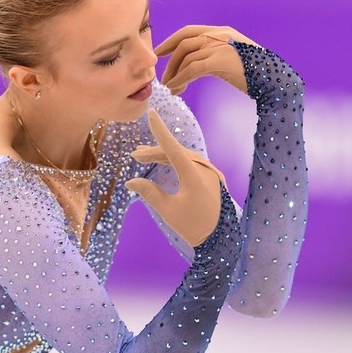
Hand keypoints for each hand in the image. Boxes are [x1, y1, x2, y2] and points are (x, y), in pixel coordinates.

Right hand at [125, 109, 224, 247]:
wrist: (220, 239)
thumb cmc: (193, 226)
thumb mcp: (168, 211)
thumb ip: (149, 192)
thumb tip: (130, 181)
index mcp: (194, 174)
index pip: (172, 147)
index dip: (160, 130)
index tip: (151, 113)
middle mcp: (204, 168)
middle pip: (176, 152)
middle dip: (155, 152)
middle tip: (136, 156)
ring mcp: (210, 173)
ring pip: (184, 157)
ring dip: (165, 156)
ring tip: (145, 157)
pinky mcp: (213, 178)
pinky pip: (192, 164)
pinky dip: (177, 162)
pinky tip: (166, 163)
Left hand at [155, 25, 259, 95]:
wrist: (275, 81)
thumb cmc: (256, 74)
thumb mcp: (233, 58)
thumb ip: (215, 56)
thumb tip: (195, 66)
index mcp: (222, 32)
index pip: (189, 31)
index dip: (171, 41)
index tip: (159, 52)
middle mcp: (219, 35)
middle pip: (184, 43)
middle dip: (169, 60)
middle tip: (162, 76)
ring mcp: (220, 46)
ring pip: (186, 57)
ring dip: (174, 74)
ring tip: (170, 88)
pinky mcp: (220, 60)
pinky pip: (191, 69)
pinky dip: (180, 79)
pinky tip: (176, 89)